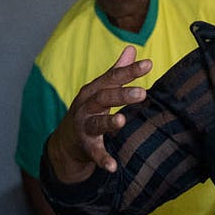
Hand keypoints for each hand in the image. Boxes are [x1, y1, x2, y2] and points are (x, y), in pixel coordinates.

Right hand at [42, 46, 152, 180]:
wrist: (65, 141)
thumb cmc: (88, 111)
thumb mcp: (100, 90)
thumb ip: (116, 72)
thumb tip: (131, 48)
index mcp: (93, 91)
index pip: (112, 78)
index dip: (129, 71)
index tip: (149, 64)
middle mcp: (86, 106)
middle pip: (103, 97)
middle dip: (121, 95)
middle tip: (142, 93)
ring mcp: (84, 127)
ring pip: (96, 123)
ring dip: (108, 122)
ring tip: (122, 121)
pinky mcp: (85, 146)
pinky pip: (95, 152)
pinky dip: (103, 159)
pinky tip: (113, 166)